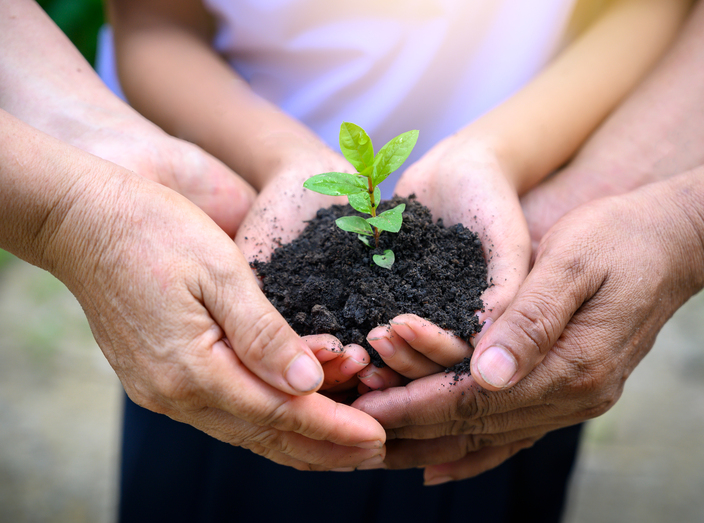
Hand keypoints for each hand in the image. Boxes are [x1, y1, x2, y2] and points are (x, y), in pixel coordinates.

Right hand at [15, 122, 385, 469]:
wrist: (82, 220)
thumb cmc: (155, 230)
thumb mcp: (220, 272)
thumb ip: (264, 333)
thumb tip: (308, 385)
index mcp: (192, 368)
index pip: (279, 413)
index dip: (333, 427)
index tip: (378, 436)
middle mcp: (175, 393)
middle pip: (264, 435)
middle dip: (325, 447)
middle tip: (376, 451)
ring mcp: (163, 390)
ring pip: (244, 430)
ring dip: (298, 439)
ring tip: (347, 445)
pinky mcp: (160, 378)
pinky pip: (225, 412)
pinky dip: (266, 420)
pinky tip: (293, 416)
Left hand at [353, 181, 703, 478]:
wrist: (673, 242)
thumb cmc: (618, 238)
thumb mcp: (572, 262)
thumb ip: (531, 318)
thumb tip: (488, 374)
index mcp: (572, 365)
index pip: (477, 400)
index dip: (416, 405)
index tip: (365, 409)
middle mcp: (574, 396)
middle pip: (477, 428)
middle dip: (412, 428)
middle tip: (353, 428)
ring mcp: (575, 399)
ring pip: (490, 438)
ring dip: (432, 442)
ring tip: (378, 444)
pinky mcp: (570, 390)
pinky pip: (514, 434)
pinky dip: (472, 451)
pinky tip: (438, 464)